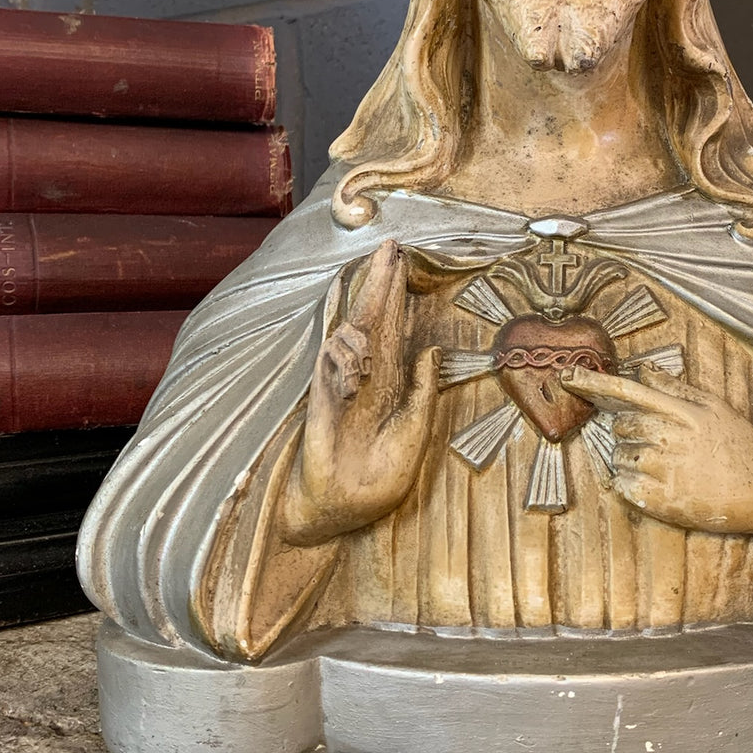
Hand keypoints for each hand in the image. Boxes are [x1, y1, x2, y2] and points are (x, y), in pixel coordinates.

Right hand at [280, 240, 439, 545]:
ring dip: (366, 314)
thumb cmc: (377, 479)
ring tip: (375, 302)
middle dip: (383, 283)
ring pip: (353, 333)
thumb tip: (431, 351)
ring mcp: (340, 386)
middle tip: (392, 244)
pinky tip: (343, 320)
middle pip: (374, 320)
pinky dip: (338, 344)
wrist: (343, 507)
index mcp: (385, 385)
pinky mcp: (322, 401)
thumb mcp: (414, 434)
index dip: (398, 298)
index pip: (393, 331)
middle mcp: (362, 377)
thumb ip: (423, 395)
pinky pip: (328, 362)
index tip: (404, 263)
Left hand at [562, 365, 752, 538]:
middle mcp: (670, 437)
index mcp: (683, 410)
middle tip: (662, 443)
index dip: (593, 383)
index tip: (565, 376)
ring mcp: (664, 470)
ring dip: (633, 459)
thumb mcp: (713, 408)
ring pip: (620, 456)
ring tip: (669, 466)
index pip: (628, 391)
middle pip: (620, 426)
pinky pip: (623, 485)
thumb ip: (675, 389)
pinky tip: (661, 484)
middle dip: (631, 432)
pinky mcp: (660, 501)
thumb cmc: (740, 445)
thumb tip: (643, 371)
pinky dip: (633, 484)